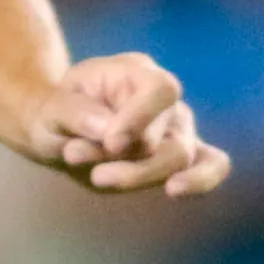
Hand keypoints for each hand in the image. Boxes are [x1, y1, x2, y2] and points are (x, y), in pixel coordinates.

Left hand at [20, 52, 231, 196]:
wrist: (58, 128)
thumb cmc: (59, 112)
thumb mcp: (52, 108)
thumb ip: (77, 114)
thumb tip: (109, 133)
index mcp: (137, 73)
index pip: (160, 91)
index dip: (142, 118)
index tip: (111, 142)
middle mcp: (165, 102)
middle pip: (170, 135)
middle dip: (133, 162)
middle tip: (92, 172)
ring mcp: (177, 130)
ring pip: (181, 158)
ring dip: (139, 175)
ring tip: (97, 178)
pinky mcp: (179, 158)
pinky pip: (211, 164)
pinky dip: (201, 179)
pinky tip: (175, 190)